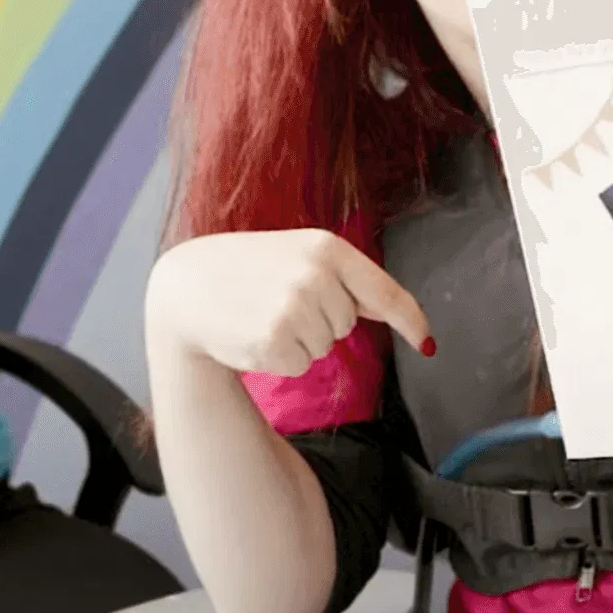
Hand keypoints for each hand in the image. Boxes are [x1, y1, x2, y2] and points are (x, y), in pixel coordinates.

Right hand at [147, 229, 431, 377]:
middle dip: (321, 320)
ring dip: (300, 340)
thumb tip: (396, 313)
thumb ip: (348, 282)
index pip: (384, 291)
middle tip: (279, 300)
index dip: (410, 319)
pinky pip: (301, 366)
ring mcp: (295, 309)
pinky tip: (254, 335)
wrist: (187, 288)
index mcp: (328, 247)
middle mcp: (315, 275)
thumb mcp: (299, 257)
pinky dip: (281, 359)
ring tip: (264, 314)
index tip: (425, 342)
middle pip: (348, 323)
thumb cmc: (248, 270)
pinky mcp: (274, 341)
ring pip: (325, 347)